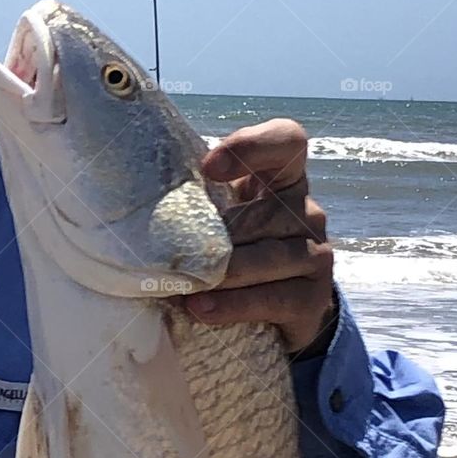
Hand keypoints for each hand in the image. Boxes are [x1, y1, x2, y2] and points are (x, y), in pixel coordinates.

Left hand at [181, 119, 337, 357]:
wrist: (278, 316)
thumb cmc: (239, 255)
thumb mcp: (222, 221)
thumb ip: (201, 205)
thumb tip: (140, 204)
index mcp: (284, 180)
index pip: (287, 141)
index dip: (252, 148)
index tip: (208, 170)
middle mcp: (307, 212)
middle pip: (265, 213)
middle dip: (220, 236)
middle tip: (177, 254)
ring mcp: (316, 255)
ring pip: (268, 258)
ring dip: (223, 273)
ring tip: (187, 288)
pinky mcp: (312, 299)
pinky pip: (274, 298)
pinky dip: (235, 304)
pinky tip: (203, 308)